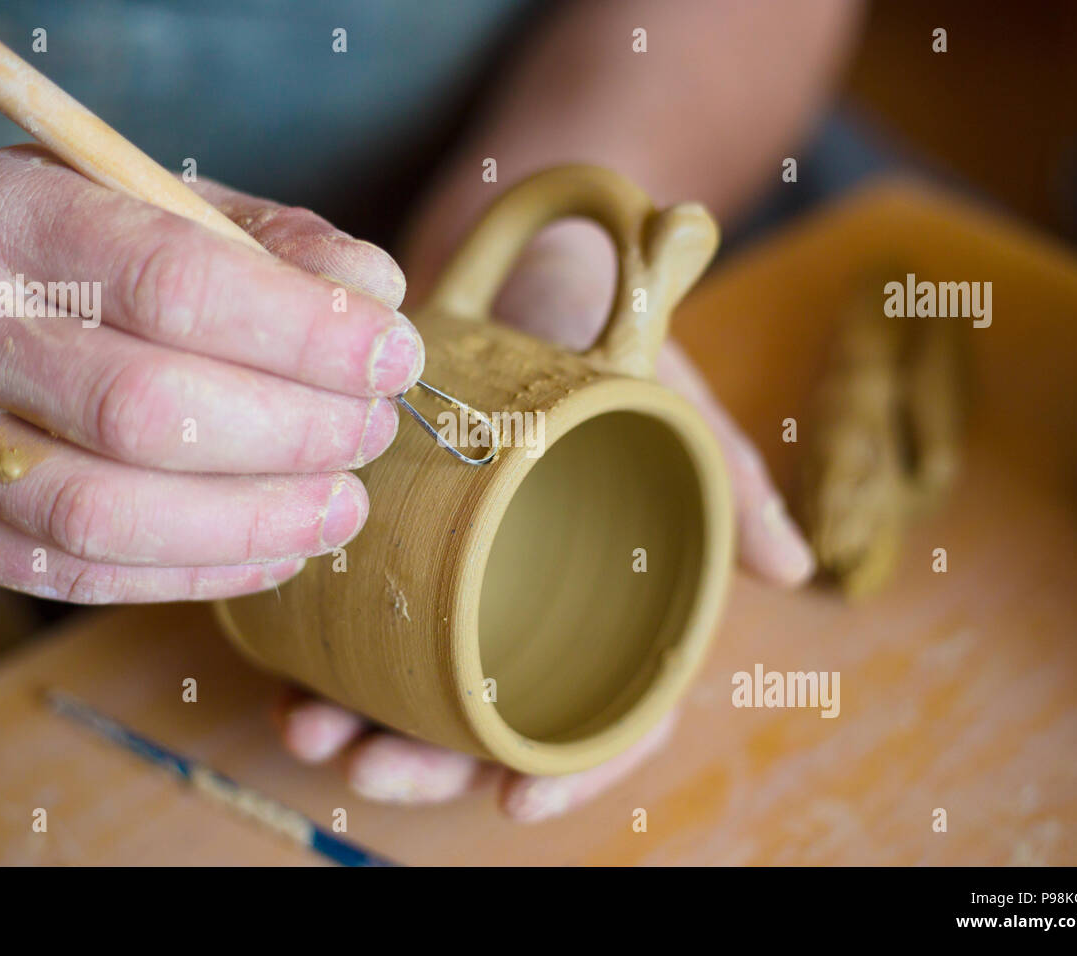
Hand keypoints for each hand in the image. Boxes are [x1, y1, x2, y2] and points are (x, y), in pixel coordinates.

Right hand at [0, 145, 420, 602]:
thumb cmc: (85, 257)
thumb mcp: (176, 211)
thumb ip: (283, 247)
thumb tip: (380, 296)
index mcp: (13, 217)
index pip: (177, 281)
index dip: (306, 333)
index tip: (396, 358)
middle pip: (146, 410)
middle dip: (294, 434)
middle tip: (371, 431)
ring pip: (109, 514)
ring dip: (256, 522)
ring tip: (342, 506)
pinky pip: (85, 575)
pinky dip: (204, 572)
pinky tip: (279, 547)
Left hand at [273, 218, 814, 820]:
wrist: (530, 246)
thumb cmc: (609, 330)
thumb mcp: (672, 398)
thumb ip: (730, 473)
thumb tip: (795, 568)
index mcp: (614, 592)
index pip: (608, 713)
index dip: (572, 774)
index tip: (512, 803)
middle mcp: (534, 598)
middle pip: (492, 721)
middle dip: (430, 762)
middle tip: (368, 765)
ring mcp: (463, 573)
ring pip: (417, 688)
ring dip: (361, 726)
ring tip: (310, 729)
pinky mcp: (403, 539)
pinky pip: (360, 623)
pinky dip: (320, 661)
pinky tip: (282, 680)